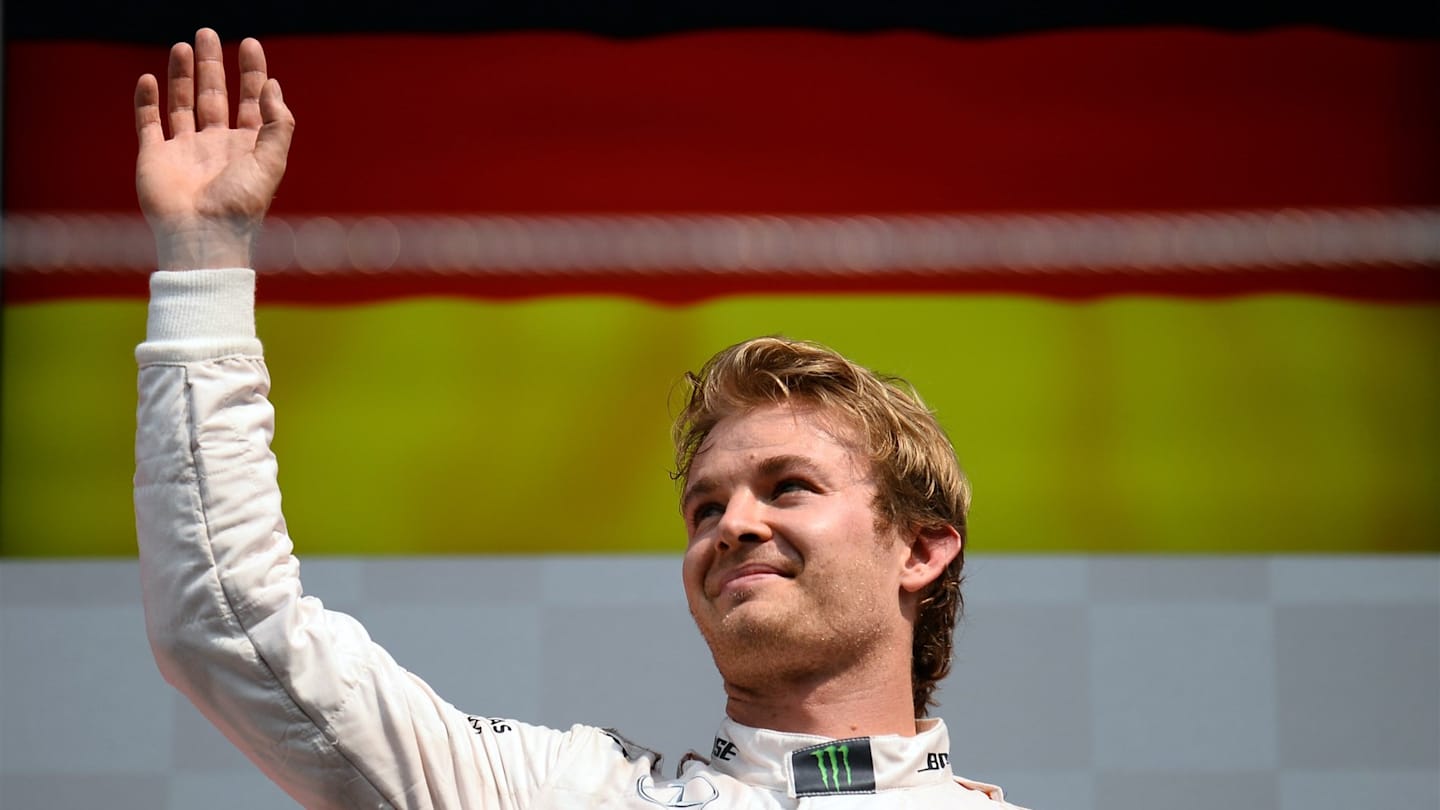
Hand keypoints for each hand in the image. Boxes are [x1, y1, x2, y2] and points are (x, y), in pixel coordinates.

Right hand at [134, 28, 294, 269]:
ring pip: (182, 103)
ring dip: (182, 75)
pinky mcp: (155, 157)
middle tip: (209, 33)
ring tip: (184, 46)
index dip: (253, 73)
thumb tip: (274, 87)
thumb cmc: (240, 203)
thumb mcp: (271, 162)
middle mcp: (215, 146)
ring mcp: (184, 150)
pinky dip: (147, 101)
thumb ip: (278, 124)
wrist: (202, 235)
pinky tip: (149, 79)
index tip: (250, 44)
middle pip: (214, 95)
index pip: (251, 101)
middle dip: (212, 65)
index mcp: (246, 147)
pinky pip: (149, 123)